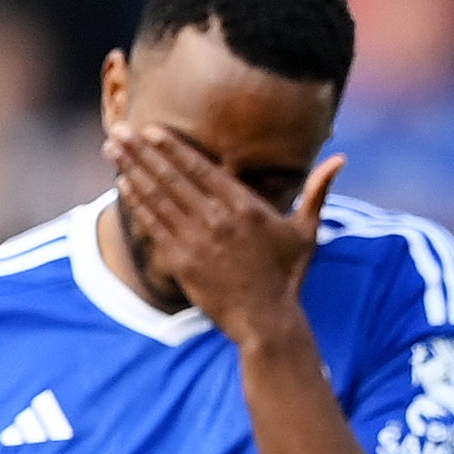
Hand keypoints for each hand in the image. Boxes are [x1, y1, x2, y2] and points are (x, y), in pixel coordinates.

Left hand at [113, 121, 337, 339]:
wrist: (267, 322)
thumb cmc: (288, 276)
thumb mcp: (307, 232)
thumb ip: (318, 191)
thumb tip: (341, 159)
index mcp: (245, 207)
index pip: (200, 168)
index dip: (172, 148)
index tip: (150, 131)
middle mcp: (218, 219)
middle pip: (171, 177)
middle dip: (141, 152)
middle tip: (118, 132)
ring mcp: (196, 241)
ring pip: (157, 197)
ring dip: (131, 171)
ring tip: (112, 150)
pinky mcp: (182, 262)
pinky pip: (153, 225)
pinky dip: (136, 203)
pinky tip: (122, 185)